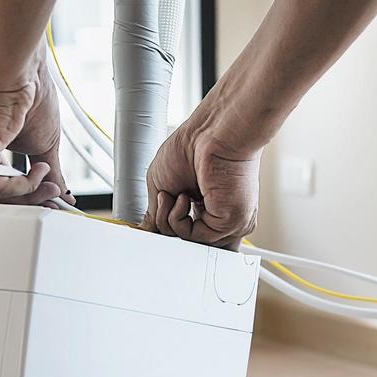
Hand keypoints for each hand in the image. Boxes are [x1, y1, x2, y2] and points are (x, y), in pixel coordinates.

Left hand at [0, 53, 70, 204]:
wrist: (18, 68)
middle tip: (51, 197)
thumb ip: (44, 173)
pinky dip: (24, 185)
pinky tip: (40, 170)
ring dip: (28, 194)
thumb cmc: (25, 93)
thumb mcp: (38, 144)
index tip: (44, 197)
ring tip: (49, 180)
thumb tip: (59, 193)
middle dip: (24, 202)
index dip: (18, 198)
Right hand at [140, 101, 260, 249]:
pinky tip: (181, 198)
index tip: (154, 221)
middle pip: (187, 244)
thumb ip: (155, 214)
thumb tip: (147, 231)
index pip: (189, 236)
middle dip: (166, 227)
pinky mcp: (229, 224)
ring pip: (188, 243)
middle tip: (163, 202)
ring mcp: (227, 223)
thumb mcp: (161, 184)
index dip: (169, 230)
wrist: (213, 132)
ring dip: (169, 221)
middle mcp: (221, 217)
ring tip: (171, 195)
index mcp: (209, 208)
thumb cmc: (193, 146)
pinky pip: (194, 238)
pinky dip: (177, 220)